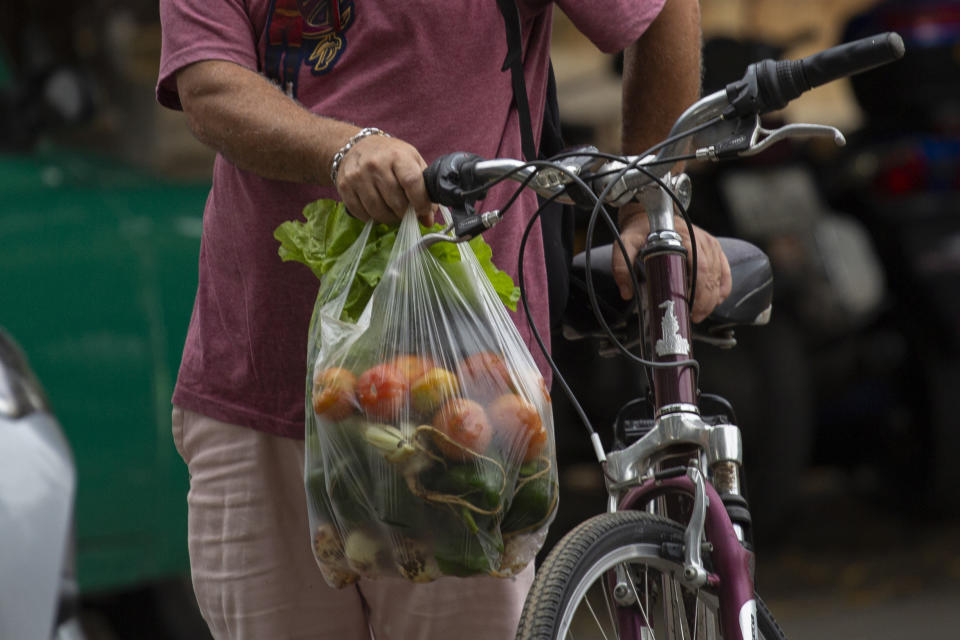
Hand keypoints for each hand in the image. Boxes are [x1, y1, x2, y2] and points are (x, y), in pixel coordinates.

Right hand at [333, 133, 436, 225]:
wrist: (356, 146)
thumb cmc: (389, 155)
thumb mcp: (411, 161)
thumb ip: (424, 188)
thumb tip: (428, 219)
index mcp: (397, 155)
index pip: (412, 182)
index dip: (421, 202)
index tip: (423, 210)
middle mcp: (375, 164)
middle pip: (396, 202)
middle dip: (405, 214)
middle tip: (408, 213)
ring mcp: (358, 176)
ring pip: (378, 211)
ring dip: (389, 218)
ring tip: (394, 213)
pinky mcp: (345, 187)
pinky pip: (362, 214)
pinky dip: (372, 218)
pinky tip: (378, 211)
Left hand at [613, 204, 731, 322]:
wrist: (650, 213)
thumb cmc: (640, 229)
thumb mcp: (626, 243)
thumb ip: (621, 265)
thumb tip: (627, 293)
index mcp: (683, 238)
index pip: (700, 268)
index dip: (699, 292)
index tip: (690, 308)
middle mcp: (700, 240)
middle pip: (711, 276)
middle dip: (705, 301)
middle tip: (694, 317)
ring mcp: (709, 243)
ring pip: (719, 276)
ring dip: (712, 298)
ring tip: (699, 313)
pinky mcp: (714, 248)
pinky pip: (725, 272)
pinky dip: (722, 288)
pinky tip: (714, 301)